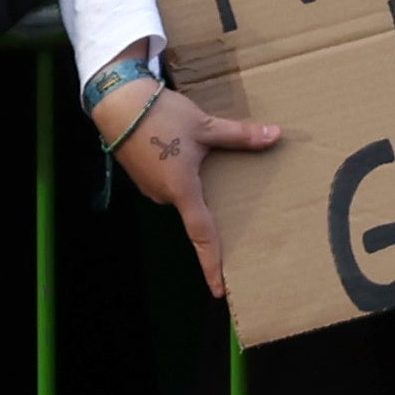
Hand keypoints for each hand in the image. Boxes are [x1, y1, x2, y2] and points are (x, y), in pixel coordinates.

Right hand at [88, 68, 285, 294]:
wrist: (118, 105)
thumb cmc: (162, 116)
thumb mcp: (206, 125)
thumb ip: (241, 135)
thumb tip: (276, 136)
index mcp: (182, 190)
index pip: (202, 235)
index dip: (212, 263)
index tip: (220, 289)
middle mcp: (165, 195)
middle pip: (196, 211)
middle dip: (214, 209)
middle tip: (238, 211)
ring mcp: (152, 186)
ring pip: (185, 194)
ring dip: (198, 186)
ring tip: (212, 170)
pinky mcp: (145, 174)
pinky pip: (173, 183)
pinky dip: (186, 175)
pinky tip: (191, 157)